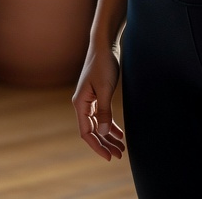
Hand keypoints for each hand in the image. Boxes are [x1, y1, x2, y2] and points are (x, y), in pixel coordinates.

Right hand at [72, 44, 125, 160]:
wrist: (104, 45)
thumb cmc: (103, 64)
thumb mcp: (105, 89)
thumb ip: (104, 112)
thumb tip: (104, 133)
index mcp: (80, 103)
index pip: (86, 132)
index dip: (97, 146)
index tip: (109, 157)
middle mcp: (83, 104)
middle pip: (93, 131)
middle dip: (105, 144)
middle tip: (119, 155)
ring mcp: (90, 100)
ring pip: (98, 124)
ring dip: (109, 136)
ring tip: (121, 148)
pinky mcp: (98, 95)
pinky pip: (102, 116)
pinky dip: (110, 125)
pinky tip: (119, 134)